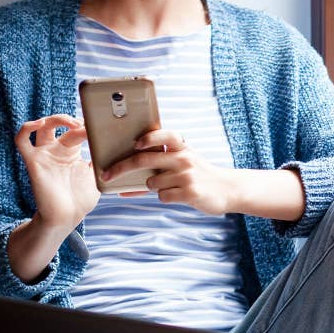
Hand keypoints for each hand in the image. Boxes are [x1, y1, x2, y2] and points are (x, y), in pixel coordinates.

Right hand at [14, 114, 99, 230]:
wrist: (67, 218)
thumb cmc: (80, 200)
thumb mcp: (96, 176)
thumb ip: (100, 159)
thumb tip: (110, 145)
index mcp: (70, 152)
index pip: (75, 130)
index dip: (85, 126)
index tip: (98, 129)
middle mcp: (56, 151)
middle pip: (57, 124)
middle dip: (72, 120)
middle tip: (84, 125)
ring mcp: (44, 155)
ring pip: (41, 126)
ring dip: (54, 119)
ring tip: (71, 123)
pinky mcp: (33, 162)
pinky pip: (21, 141)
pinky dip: (26, 128)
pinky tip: (39, 123)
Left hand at [103, 128, 235, 214]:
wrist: (227, 189)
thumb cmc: (199, 174)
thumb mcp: (185, 159)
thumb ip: (162, 159)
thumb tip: (127, 171)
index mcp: (182, 146)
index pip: (164, 135)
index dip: (148, 139)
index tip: (135, 145)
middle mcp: (184, 158)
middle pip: (145, 160)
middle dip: (121, 168)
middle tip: (106, 175)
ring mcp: (187, 175)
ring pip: (152, 182)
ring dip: (155, 186)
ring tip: (172, 185)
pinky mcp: (189, 192)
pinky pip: (162, 196)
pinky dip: (165, 197)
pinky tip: (179, 194)